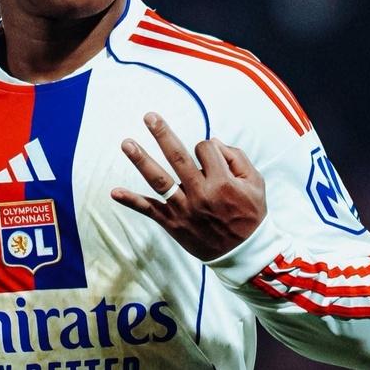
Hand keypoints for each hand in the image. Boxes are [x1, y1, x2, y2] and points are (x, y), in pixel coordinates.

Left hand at [110, 112, 267, 260]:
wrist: (244, 254)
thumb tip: (213, 141)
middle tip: (149, 116)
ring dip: (141, 160)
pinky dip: (132, 201)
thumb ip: (237, 158)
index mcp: (222, 182)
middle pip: (177, 157)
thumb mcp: (255, 183)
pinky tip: (114, 192)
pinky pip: (150, 210)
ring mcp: (184, 209)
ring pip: (160, 180)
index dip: (207, 147)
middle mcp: (201, 193)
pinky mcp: (173, 224)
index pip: (205, 149)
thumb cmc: (250, 215)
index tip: (210, 155)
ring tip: (127, 143)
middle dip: (162, 134)